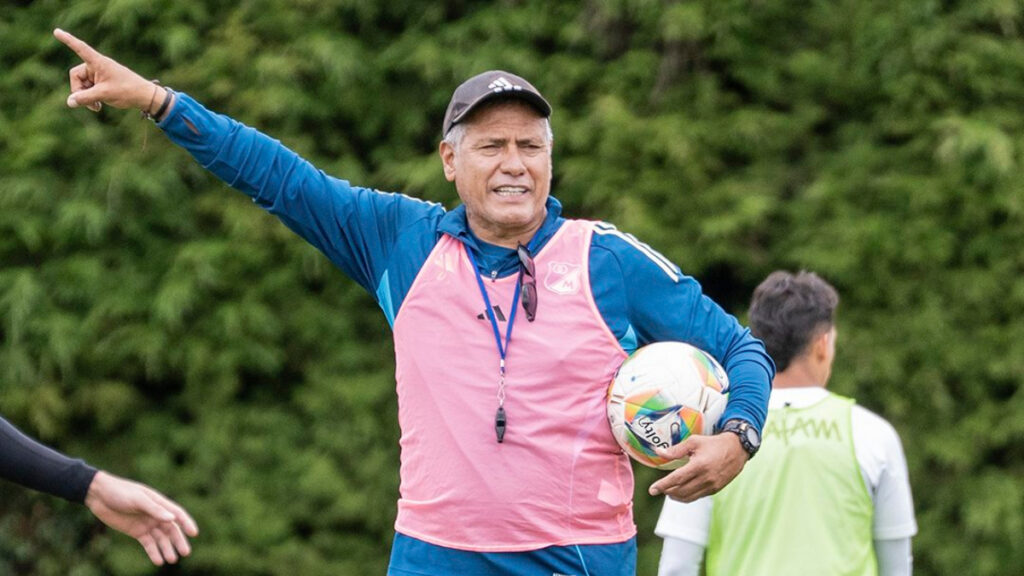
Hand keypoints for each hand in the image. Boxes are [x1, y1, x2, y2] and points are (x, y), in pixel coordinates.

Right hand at [52, 28, 165, 113]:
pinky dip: (90, 98)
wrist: (144, 97)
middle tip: (89, 103)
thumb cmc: (127, 91)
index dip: (68, 40)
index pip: (80, 48)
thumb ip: (85, 98)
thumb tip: (69, 102)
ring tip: (96, 107)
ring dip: (86, 97)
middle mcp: (96, 66)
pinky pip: (88, 89)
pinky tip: (98, 107)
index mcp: (98, 62)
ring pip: (81, 85)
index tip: (56, 31)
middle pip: (75, 76)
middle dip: (79, 90)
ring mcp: (98, 74)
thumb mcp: (104, 94)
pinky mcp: (101, 82)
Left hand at [84, 471, 198, 565]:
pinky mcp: (137, 532)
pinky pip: (148, 544)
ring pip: (161, 539)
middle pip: (171, 530)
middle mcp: (156, 514)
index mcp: (159, 503)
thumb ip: (154, 509)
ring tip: (171, 559)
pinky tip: (158, 561)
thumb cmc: (120, 492)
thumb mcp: (138, 499)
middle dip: (179, 541)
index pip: (177, 514)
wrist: (99, 495)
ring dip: (167, 549)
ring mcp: (147, 524)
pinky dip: (154, 552)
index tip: (194, 533)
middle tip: (186, 553)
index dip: (186, 523)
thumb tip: (172, 519)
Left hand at [648, 433, 748, 501]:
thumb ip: (676, 450)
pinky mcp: (716, 490)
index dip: (662, 485)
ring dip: (676, 496)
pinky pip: (697, 496)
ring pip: (689, 497)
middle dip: (667, 491)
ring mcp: (712, 486)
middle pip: (681, 491)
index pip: (677, 479)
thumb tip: (659, 453)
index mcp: (699, 465)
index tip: (651, 490)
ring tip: (668, 491)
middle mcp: (706, 478)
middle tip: (659, 489)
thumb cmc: (714, 443)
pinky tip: (681, 492)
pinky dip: (687, 496)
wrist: (737, 449)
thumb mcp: (694, 441)